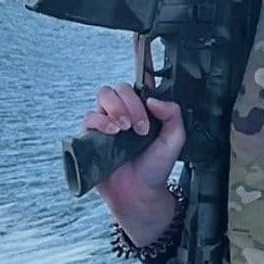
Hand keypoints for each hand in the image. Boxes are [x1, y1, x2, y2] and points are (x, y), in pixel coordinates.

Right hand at [82, 82, 185, 243]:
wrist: (140, 193)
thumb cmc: (155, 166)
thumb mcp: (174, 139)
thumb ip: (173, 114)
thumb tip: (152, 99)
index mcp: (144, 109)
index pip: (140, 84)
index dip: (143, 71)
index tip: (148, 73)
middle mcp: (124, 112)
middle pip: (120, 88)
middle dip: (130, 102)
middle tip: (138, 126)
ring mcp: (107, 122)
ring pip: (103, 96)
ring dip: (115, 108)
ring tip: (124, 128)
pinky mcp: (92, 135)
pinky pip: (89, 117)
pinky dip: (100, 120)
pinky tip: (112, 132)